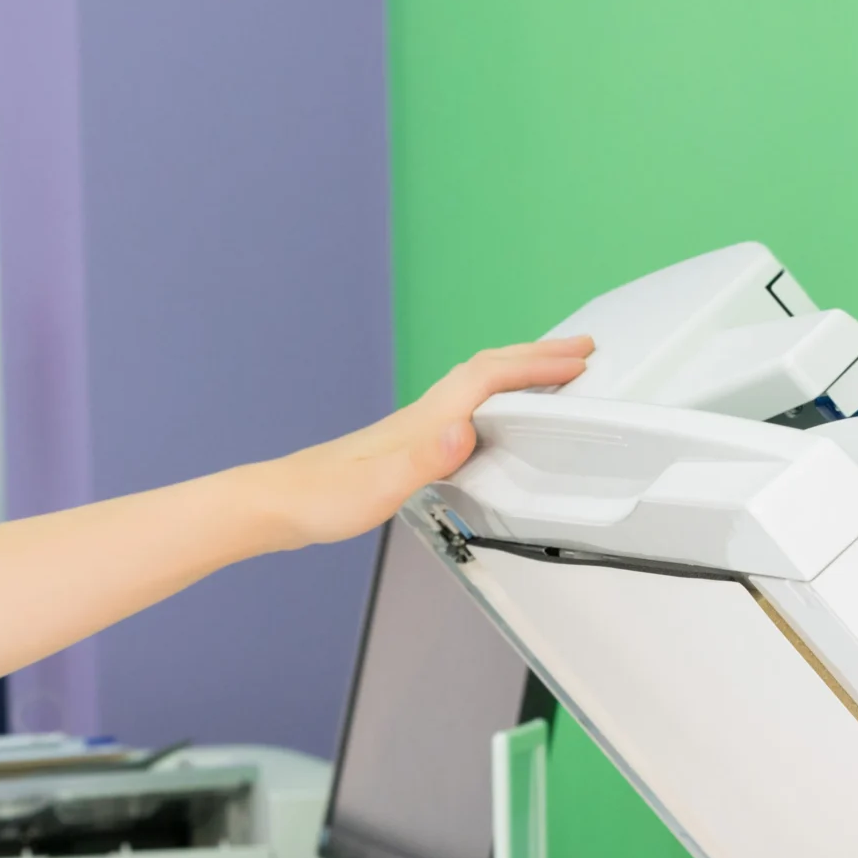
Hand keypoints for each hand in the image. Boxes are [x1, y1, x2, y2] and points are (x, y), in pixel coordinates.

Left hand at [252, 337, 592, 548]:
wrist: (278, 505)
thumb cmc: (322, 499)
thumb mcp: (380, 487)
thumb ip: (424, 459)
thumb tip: (464, 429)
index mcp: (425, 422)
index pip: (490, 378)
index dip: (537, 365)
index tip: (578, 359)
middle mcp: (421, 418)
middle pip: (487, 371)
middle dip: (537, 357)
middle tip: (580, 352)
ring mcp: (412, 431)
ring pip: (475, 385)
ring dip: (516, 373)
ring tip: (549, 374)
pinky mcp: (403, 448)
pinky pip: (462, 409)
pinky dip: (491, 401)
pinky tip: (490, 420)